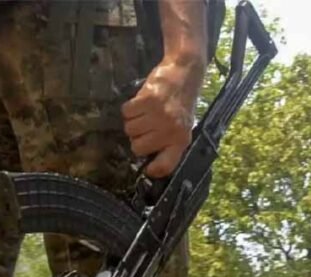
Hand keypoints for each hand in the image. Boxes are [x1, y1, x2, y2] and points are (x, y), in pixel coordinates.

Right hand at [122, 55, 204, 177]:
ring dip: (133, 121)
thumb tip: (149, 163)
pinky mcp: (148, 100)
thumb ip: (169, 143)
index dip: (154, 170)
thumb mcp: (182, 126)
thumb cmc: (180, 103)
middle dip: (138, 137)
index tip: (147, 169)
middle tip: (147, 125)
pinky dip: (129, 108)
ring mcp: (159, 115)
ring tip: (145, 112)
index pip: (165, 165)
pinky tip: (141, 103)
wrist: (183, 73)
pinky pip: (126, 112)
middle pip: (137, 147)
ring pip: (129, 129)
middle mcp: (170, 130)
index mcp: (181, 140)